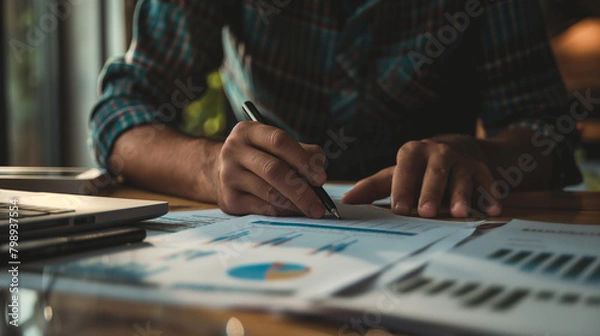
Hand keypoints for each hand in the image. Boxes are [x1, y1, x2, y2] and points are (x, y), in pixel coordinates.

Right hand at [212, 121, 327, 216]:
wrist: (216, 171)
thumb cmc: (257, 156)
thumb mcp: (273, 145)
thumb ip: (301, 151)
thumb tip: (319, 168)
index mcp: (249, 131)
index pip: (279, 141)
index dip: (303, 160)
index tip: (321, 178)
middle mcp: (234, 151)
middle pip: (274, 170)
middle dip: (301, 190)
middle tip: (319, 205)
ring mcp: (229, 175)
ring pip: (269, 192)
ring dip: (294, 204)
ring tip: (311, 210)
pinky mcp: (229, 199)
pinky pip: (262, 208)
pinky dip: (282, 212)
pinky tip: (294, 212)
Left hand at [342, 135, 501, 217]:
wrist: (459, 148)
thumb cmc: (420, 167)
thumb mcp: (397, 172)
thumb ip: (373, 187)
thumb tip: (345, 200)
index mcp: (413, 153)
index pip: (406, 170)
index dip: (403, 188)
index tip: (400, 209)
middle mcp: (438, 153)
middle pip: (434, 174)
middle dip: (431, 193)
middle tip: (426, 212)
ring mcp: (462, 161)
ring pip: (461, 178)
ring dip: (461, 195)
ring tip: (459, 213)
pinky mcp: (482, 169)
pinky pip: (487, 182)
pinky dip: (491, 194)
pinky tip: (493, 208)